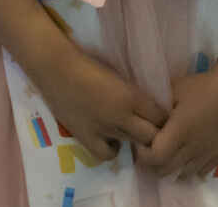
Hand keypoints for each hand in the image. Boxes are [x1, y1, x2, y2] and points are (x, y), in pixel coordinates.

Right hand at [31, 49, 165, 162]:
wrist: (55, 67)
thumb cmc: (87, 63)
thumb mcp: (119, 76)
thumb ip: (134, 93)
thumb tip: (150, 106)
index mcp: (131, 96)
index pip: (161, 117)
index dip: (162, 118)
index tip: (159, 116)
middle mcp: (121, 115)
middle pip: (151, 135)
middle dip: (154, 133)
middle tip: (148, 128)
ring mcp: (103, 129)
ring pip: (132, 144)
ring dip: (135, 139)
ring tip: (130, 132)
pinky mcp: (86, 137)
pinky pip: (107, 154)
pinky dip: (112, 149)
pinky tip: (110, 140)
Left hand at [141, 68, 217, 180]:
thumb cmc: (201, 86)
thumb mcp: (173, 89)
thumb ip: (156, 106)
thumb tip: (140, 114)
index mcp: (179, 131)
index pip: (155, 157)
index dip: (143, 154)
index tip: (140, 142)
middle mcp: (193, 147)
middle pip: (167, 170)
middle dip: (153, 164)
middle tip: (149, 150)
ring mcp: (208, 153)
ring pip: (184, 174)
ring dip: (172, 168)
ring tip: (168, 154)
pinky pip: (202, 171)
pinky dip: (190, 168)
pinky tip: (186, 157)